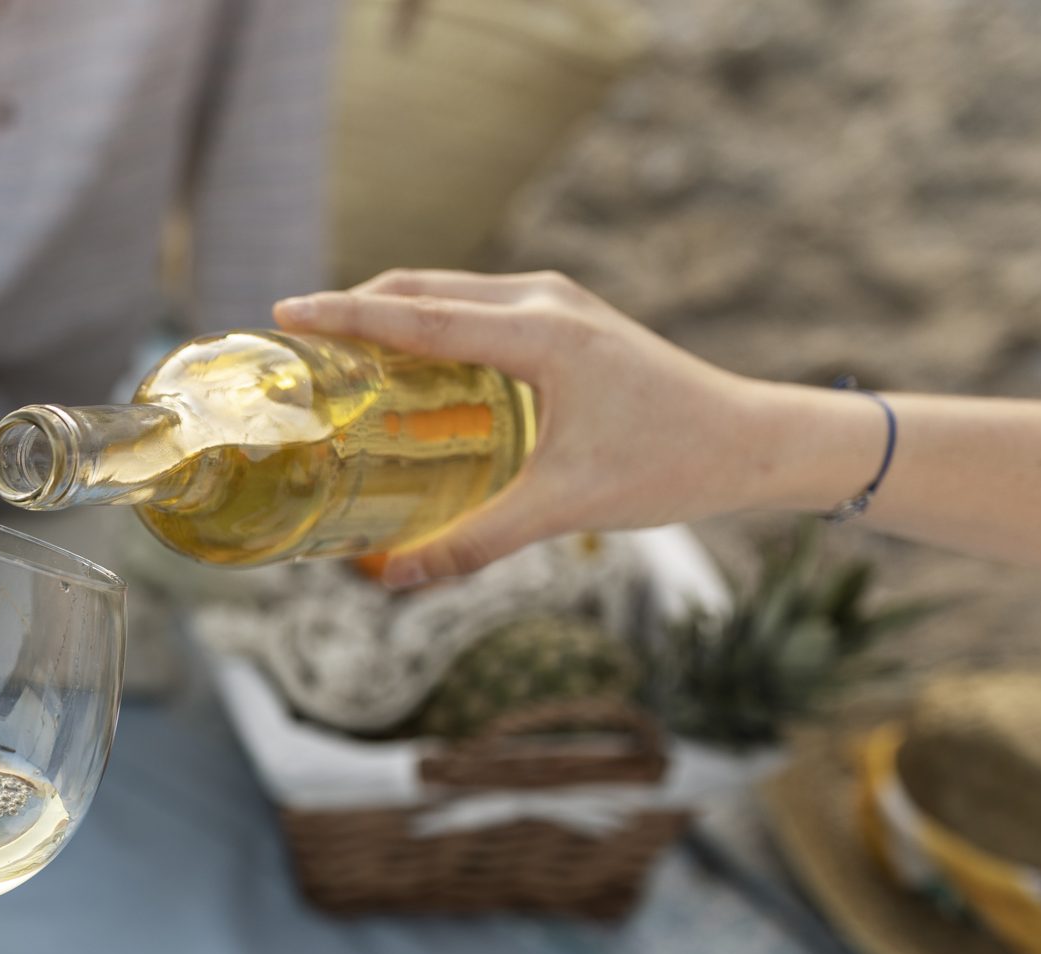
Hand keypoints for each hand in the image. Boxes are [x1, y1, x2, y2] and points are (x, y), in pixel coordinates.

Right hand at [273, 270, 853, 585]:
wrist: (754, 440)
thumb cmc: (670, 465)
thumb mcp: (565, 508)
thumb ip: (474, 542)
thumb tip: (395, 580)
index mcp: (540, 333)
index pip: (419, 314)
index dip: (346, 314)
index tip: (286, 310)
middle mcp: (544, 301)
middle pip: (423, 287)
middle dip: (354, 306)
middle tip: (294, 340)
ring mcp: (557, 302)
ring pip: (448, 291)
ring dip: (389, 312)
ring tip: (334, 350)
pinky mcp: (566, 318)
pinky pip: (476, 306)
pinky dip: (428, 322)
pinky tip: (404, 363)